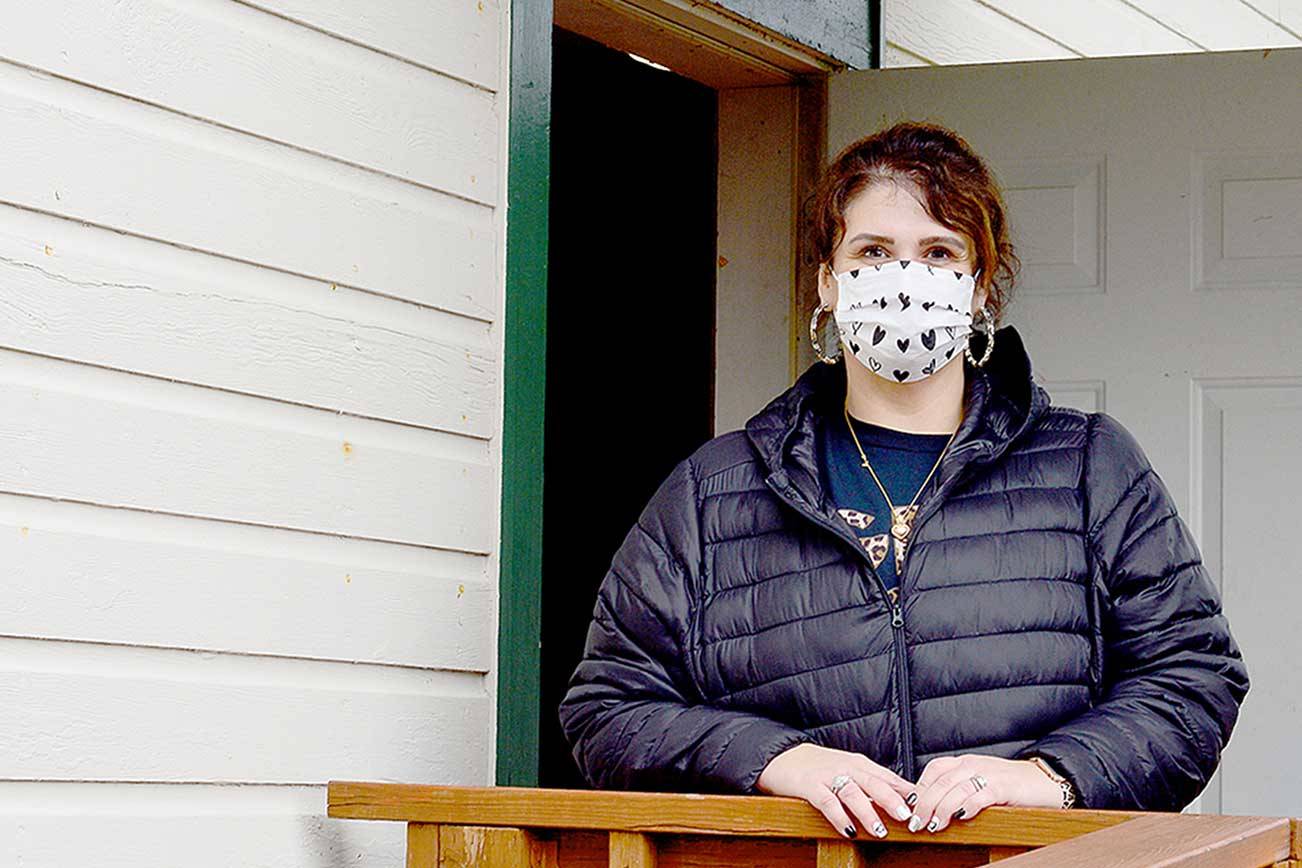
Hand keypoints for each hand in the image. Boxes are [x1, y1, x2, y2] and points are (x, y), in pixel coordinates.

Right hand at [756, 743, 915, 838]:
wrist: (784, 757)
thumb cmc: (823, 768)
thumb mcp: (852, 771)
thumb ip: (876, 782)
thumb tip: (908, 798)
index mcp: (861, 764)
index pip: (888, 777)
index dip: (906, 792)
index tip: (923, 807)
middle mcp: (847, 767)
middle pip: (874, 783)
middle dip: (891, 800)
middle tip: (907, 817)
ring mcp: (828, 776)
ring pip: (852, 793)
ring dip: (868, 812)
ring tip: (880, 830)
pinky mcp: (810, 786)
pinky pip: (826, 802)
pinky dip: (839, 817)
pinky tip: (848, 830)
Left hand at [905, 754, 1064, 833]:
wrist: (1043, 781)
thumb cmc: (1009, 785)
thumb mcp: (979, 780)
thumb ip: (957, 787)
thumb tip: (930, 804)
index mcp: (965, 762)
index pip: (934, 769)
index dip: (919, 788)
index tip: (910, 806)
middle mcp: (973, 765)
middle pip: (940, 782)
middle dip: (925, 804)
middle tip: (915, 823)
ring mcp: (988, 775)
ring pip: (956, 790)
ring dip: (941, 809)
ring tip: (933, 825)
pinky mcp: (1003, 788)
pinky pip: (981, 796)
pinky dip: (968, 806)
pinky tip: (962, 817)